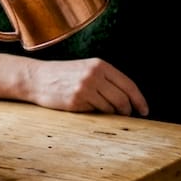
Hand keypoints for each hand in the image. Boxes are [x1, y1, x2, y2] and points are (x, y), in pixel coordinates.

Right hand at [24, 57, 148, 116]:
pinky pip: (96, 112)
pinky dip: (97, 113)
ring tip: (101, 109)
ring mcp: (86, 88)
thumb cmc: (63, 75)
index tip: (144, 110)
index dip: (139, 99)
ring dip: (112, 112)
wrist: (36, 78)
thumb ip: (106, 79)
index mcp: (99, 65)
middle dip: (127, 110)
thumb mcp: (86, 69)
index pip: (128, 84)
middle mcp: (94, 75)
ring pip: (111, 107)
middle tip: (126, 115)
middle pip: (123, 98)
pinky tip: (87, 107)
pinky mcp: (77, 100)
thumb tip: (128, 99)